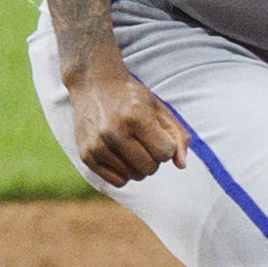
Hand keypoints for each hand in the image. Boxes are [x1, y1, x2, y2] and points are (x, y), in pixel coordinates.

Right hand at [63, 43, 189, 187]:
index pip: (165, 153)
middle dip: (154, 158)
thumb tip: (181, 165)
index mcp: (136, 117)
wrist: (94, 85)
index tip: (158, 134)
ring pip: (135, 176)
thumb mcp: (159, 109)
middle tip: (144, 141)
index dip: (166, 146)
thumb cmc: (132, 98)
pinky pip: (118, 182)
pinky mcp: (86, 155)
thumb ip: (178, 136)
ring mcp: (98, 145)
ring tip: (132, 145)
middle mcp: (114, 132)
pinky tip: (121, 155)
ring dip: (139, 165)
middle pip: (150, 168)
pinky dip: (124, 173)